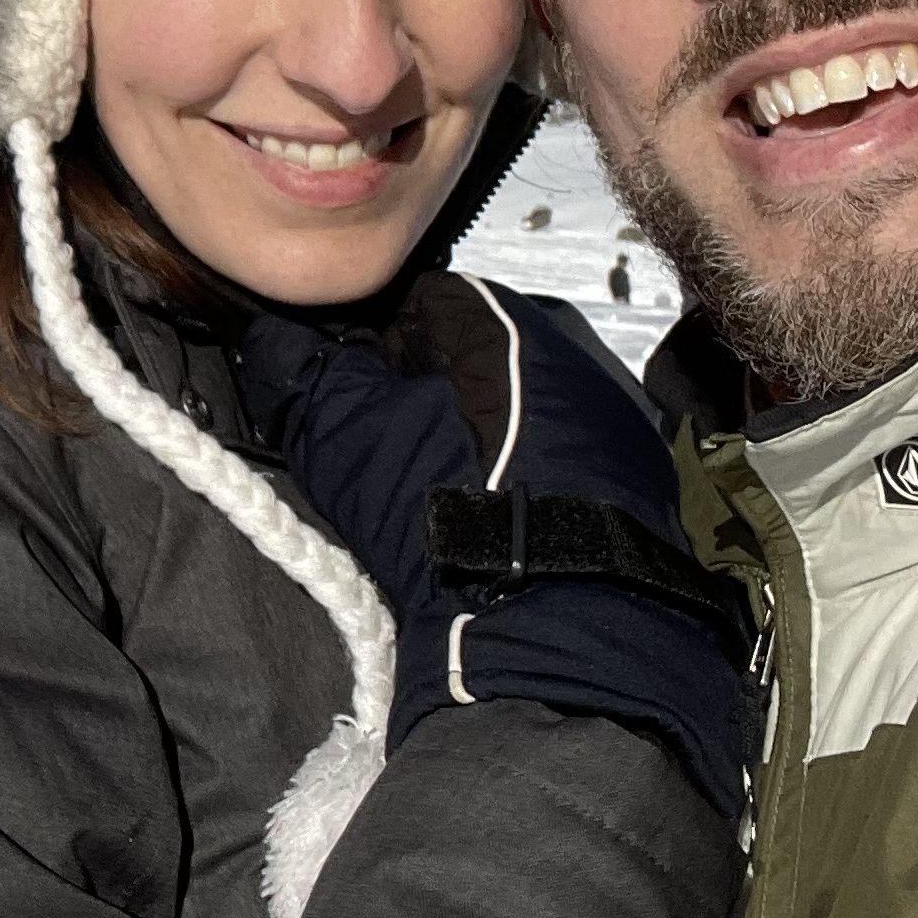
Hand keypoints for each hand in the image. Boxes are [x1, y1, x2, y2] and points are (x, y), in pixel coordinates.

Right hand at [236, 274, 752, 810]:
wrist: (556, 611)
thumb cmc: (443, 507)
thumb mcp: (342, 434)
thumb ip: (299, 371)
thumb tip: (272, 342)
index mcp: (499, 316)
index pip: (419, 305)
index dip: (376, 351)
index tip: (356, 401)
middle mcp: (570, 345)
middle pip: (480, 355)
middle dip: (437, 392)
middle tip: (399, 455)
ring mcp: (616, 410)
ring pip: (528, 404)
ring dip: (490, 435)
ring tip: (453, 497)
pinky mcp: (645, 473)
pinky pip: (570, 454)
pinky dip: (538, 475)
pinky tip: (507, 521)